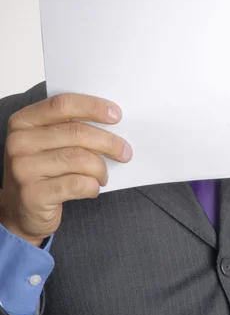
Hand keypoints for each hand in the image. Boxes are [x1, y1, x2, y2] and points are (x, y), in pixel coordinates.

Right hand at [0, 94, 131, 246]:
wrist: (20, 210)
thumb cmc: (42, 169)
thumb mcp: (47, 142)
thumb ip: (70, 126)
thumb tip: (112, 120)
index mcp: (23, 121)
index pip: (63, 104)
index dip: (93, 107)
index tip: (117, 115)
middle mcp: (19, 142)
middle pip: (76, 132)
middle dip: (108, 142)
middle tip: (125, 151)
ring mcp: (23, 169)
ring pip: (79, 159)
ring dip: (100, 168)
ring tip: (104, 175)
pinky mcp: (33, 195)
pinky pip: (76, 184)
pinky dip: (92, 186)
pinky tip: (93, 188)